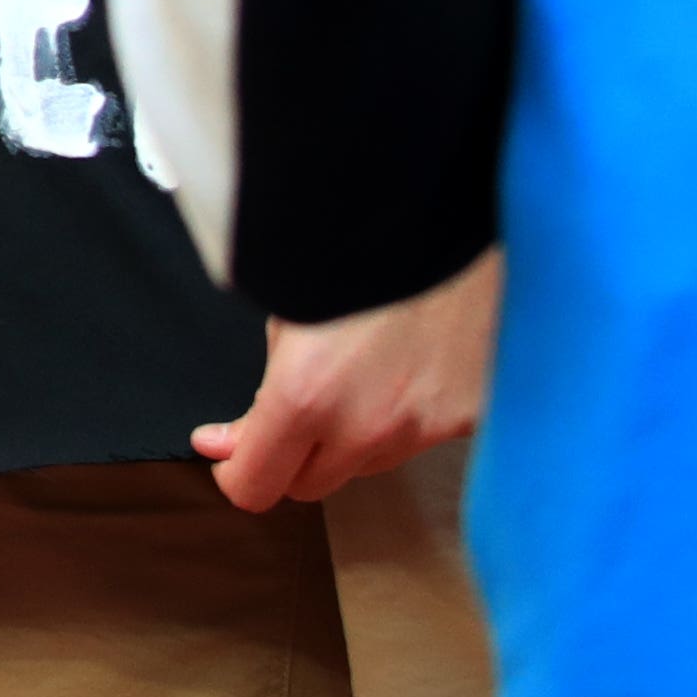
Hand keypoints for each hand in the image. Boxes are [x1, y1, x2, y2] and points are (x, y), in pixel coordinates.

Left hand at [198, 252, 499, 509]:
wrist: (446, 210)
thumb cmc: (360, 241)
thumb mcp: (286, 302)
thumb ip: (262, 383)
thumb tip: (226, 441)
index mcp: (307, 394)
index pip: (255, 486)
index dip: (235, 471)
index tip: (230, 453)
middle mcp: (369, 425)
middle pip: (310, 487)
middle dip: (288, 457)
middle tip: (286, 408)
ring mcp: (425, 427)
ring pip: (368, 465)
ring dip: (349, 437)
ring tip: (354, 369)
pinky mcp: (470, 417)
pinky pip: (419, 438)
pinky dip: (402, 416)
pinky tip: (401, 365)